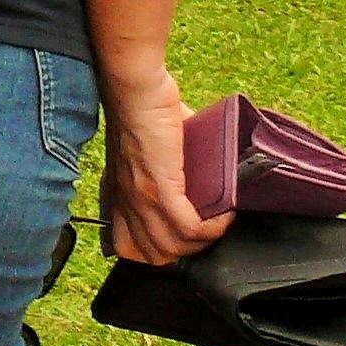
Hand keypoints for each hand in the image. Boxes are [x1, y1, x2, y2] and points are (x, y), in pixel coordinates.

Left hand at [97, 66, 228, 265]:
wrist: (138, 90)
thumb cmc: (146, 110)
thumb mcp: (151, 152)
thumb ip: (168, 169)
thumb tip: (200, 172)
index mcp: (120, 196)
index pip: (126, 248)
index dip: (159, 250)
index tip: (184, 238)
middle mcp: (126, 202)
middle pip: (153, 256)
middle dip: (188, 251)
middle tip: (208, 231)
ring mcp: (141, 198)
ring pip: (173, 248)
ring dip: (205, 241)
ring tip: (220, 222)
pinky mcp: (159, 187)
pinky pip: (188, 228)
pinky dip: (213, 227)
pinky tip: (225, 213)